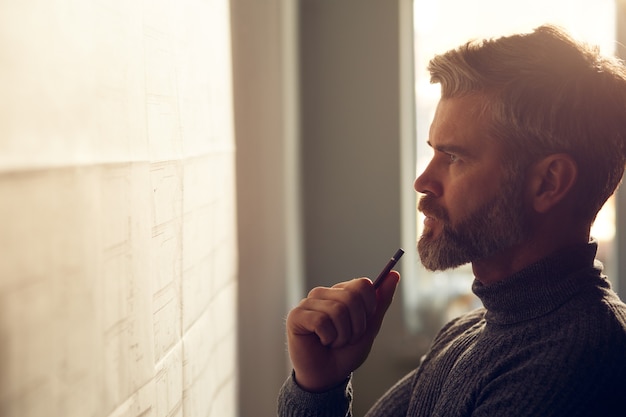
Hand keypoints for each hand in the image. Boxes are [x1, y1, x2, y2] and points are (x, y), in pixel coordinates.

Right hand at [285, 271, 399, 391]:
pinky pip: (321, 321)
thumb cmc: (346, 352)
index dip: (369, 308)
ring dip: (342, 335)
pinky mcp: (296, 315)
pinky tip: (321, 342)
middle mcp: (324, 293)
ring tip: (333, 342)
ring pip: (337, 310)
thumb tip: (395, 275)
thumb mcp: (370, 328)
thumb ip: (381, 301)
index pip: (363, 284)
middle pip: (352, 297)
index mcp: (341, 292)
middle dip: (356, 326)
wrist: (328, 376)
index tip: (362, 325)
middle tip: (346, 338)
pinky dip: (328, 338)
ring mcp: (308, 302)